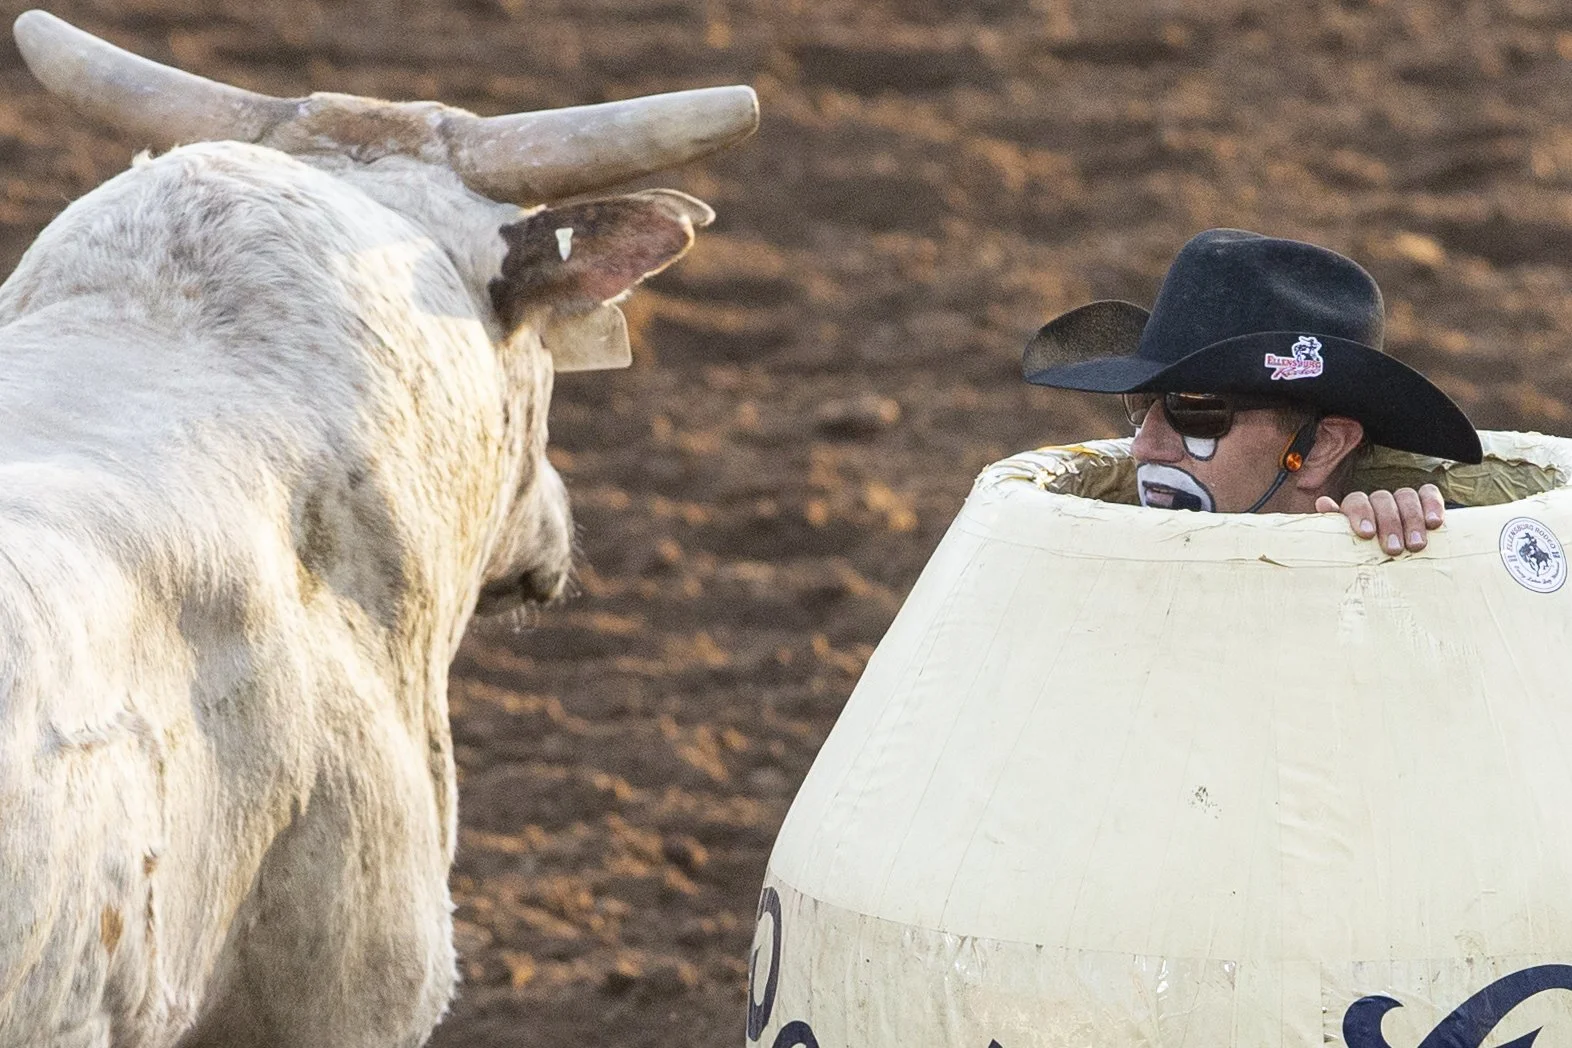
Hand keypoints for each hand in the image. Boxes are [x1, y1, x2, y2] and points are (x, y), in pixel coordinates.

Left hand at [1316, 484, 1444, 553]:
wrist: (1397, 565)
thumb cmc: (1366, 557)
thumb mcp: (1349, 548)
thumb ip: (1335, 529)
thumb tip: (1323, 503)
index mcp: (1357, 510)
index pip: (1356, 501)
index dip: (1361, 514)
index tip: (1367, 534)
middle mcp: (1378, 502)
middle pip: (1383, 500)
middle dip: (1389, 524)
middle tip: (1394, 549)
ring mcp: (1402, 500)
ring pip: (1406, 497)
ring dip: (1412, 520)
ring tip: (1416, 545)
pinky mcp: (1426, 503)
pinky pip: (1429, 494)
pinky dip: (1433, 505)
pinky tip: (1435, 522)